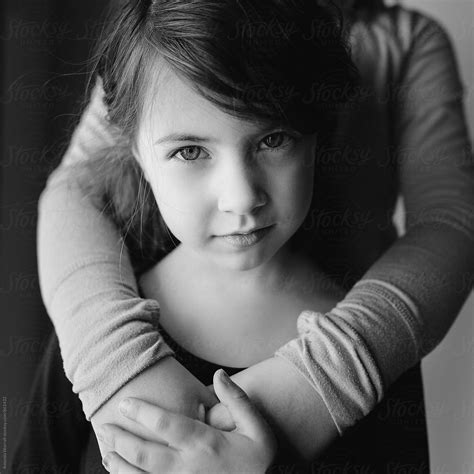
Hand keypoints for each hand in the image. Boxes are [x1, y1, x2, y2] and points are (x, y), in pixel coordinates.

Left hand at [99, 369, 276, 472]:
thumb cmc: (257, 459)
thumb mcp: (257, 428)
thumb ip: (237, 400)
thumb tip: (219, 374)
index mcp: (205, 445)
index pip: (167, 426)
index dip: (143, 413)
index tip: (125, 403)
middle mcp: (189, 468)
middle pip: (146, 455)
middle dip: (122, 440)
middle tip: (105, 425)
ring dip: (120, 465)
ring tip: (106, 450)